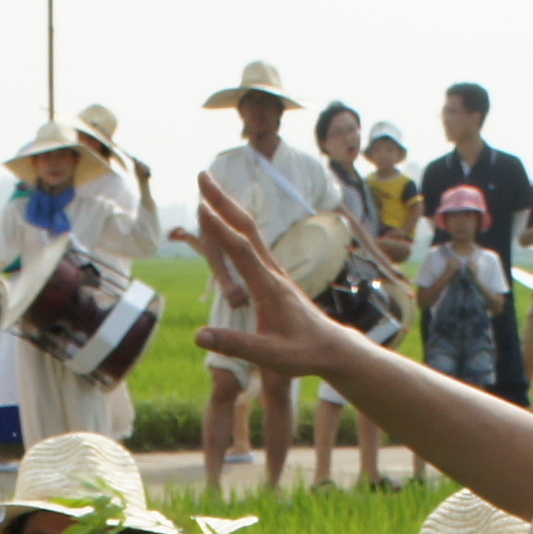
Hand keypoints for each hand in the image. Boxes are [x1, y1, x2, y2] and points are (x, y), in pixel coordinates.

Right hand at [185, 180, 354, 385]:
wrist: (333, 348)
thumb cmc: (304, 354)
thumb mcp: (271, 357)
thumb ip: (235, 345)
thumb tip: (199, 336)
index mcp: (270, 288)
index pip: (242, 252)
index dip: (221, 229)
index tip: (201, 206)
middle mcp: (273, 273)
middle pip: (247, 229)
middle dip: (223, 201)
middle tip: (202, 176)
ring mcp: (276, 273)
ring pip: (251, 232)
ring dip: (230, 208)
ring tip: (210, 190)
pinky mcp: (276, 277)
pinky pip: (254, 243)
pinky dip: (238, 225)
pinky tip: (231, 220)